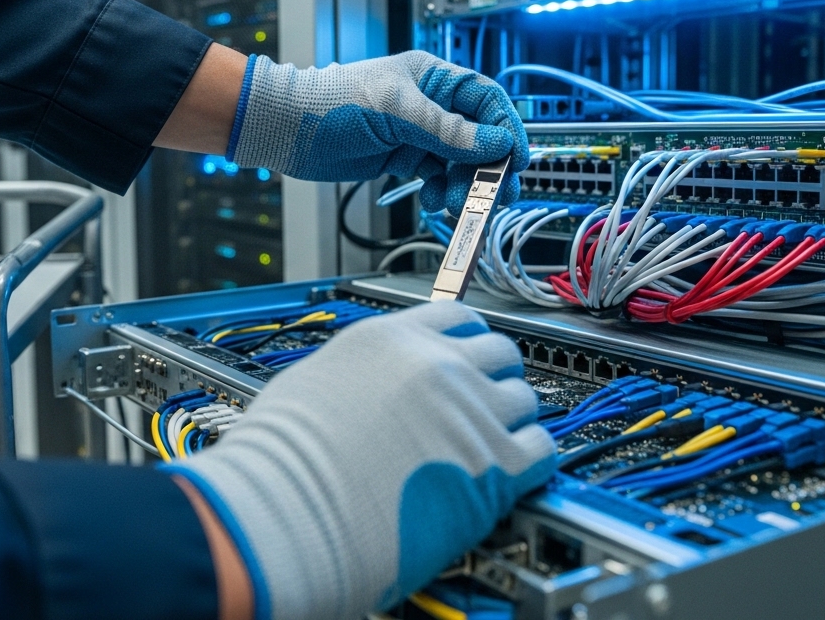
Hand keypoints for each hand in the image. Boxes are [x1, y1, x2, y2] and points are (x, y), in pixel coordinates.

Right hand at [165, 302, 556, 619]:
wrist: (288, 509)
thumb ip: (360, 369)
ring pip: (524, 400)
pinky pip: (542, 449)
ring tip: (486, 445)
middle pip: (499, 352)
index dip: (465, 340)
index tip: (467, 355)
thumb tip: (368, 382)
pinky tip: (507, 473)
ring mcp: (471, 413)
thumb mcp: (314, 378)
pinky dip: (530, 460)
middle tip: (478, 405)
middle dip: (492, 377)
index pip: (457, 316)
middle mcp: (438, 365)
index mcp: (393, 338)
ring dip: (510, 420)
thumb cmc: (282, 458)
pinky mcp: (495, 467)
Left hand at [227, 51, 527, 214]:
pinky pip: (435, 177)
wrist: (285, 129)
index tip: (515, 160)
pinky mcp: (401, 157)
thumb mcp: (394, 112)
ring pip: (458, 161)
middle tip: (498, 194)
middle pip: (478, 135)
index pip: (486, 101)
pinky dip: (440, 191)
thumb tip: (493, 142)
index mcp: (432, 78)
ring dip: (463, 184)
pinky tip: (434, 200)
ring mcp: (415, 133)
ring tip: (458, 202)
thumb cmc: (330, 103)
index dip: (506, 129)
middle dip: (489, 165)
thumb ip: (446, 130)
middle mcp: (429, 104)